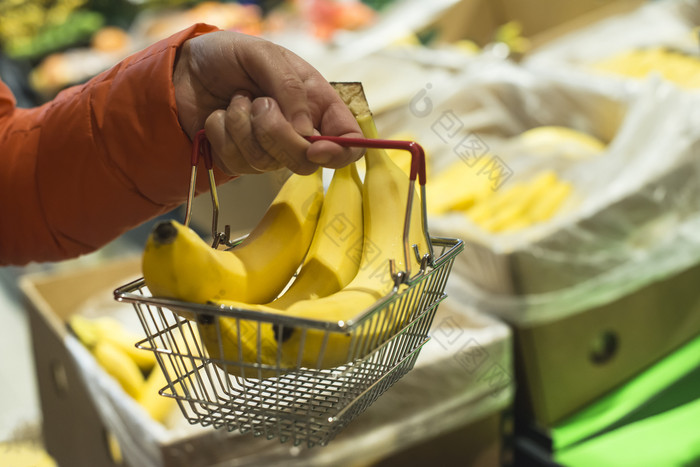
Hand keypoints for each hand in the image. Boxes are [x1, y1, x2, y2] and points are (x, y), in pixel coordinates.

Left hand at [173, 30, 363, 174]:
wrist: (186, 67)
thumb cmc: (230, 55)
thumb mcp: (264, 55)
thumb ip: (289, 87)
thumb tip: (305, 130)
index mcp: (317, 105)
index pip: (348, 142)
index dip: (340, 153)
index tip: (315, 148)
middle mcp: (297, 131)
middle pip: (305, 162)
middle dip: (276, 134)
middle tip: (259, 103)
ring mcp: (268, 149)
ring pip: (266, 162)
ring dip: (242, 125)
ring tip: (236, 99)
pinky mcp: (239, 159)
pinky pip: (236, 162)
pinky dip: (222, 133)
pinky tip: (220, 114)